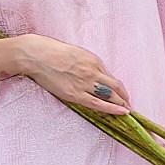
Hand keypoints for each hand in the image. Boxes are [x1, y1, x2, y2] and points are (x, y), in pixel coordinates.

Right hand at [9, 35, 132, 116]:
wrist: (37, 55)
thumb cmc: (53, 52)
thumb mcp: (76, 54)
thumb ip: (88, 65)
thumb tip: (96, 76)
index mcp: (93, 60)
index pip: (111, 77)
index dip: (119, 87)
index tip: (123, 94)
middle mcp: (92, 71)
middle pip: (115, 86)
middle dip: (124, 97)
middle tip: (128, 105)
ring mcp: (84, 83)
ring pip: (109, 96)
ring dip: (120, 104)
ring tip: (126, 111)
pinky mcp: (74, 94)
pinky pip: (97, 104)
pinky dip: (111, 109)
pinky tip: (120, 112)